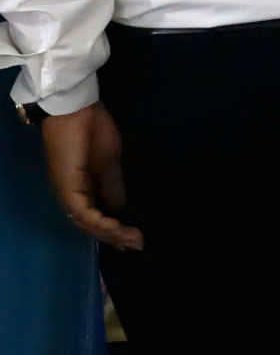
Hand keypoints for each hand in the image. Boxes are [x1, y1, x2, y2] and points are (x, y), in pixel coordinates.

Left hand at [41, 104, 140, 251]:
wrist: (76, 110)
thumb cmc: (91, 129)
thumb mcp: (109, 161)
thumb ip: (112, 184)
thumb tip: (120, 207)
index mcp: (79, 188)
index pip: (94, 217)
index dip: (113, 230)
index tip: (134, 238)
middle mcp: (69, 195)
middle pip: (89, 225)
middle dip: (114, 237)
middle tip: (137, 244)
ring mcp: (66, 192)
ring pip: (85, 223)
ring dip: (109, 234)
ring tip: (131, 239)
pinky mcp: (68, 188)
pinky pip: (83, 213)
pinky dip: (100, 223)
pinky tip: (117, 226)